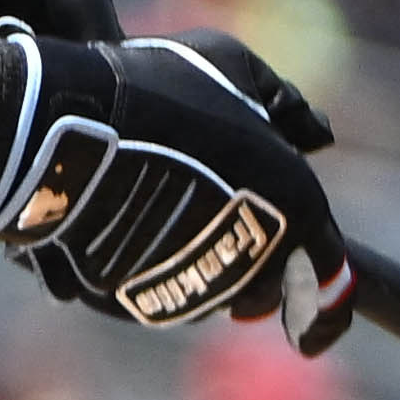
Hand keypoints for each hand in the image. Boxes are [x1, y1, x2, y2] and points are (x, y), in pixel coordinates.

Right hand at [0, 31, 356, 345]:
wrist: (67, 133)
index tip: (306, 332)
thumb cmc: (157, 90)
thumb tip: (317, 134)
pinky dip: (155, 274)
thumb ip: (282, 103)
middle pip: (264, 291)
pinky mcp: (140, 301)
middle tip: (225, 238)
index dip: (325, 309)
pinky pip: (159, 297)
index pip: (332, 278)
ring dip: (203, 271)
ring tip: (168, 217)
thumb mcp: (233, 68)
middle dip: (254, 276)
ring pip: (212, 297)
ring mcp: (197, 286)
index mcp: (297, 207)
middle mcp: (256, 260)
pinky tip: (130, 233)